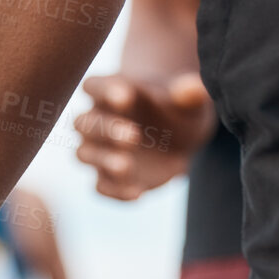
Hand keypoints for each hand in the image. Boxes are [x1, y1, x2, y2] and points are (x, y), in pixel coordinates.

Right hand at [74, 71, 216, 200]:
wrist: (179, 139)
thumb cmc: (177, 110)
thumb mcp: (188, 102)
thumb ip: (189, 94)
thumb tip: (193, 89)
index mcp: (111, 92)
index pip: (94, 86)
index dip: (104, 91)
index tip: (126, 96)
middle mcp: (98, 121)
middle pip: (84, 123)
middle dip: (106, 130)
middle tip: (133, 136)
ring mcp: (100, 151)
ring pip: (84, 154)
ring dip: (103, 160)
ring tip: (127, 166)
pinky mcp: (108, 177)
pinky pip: (101, 186)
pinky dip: (115, 191)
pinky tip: (137, 193)